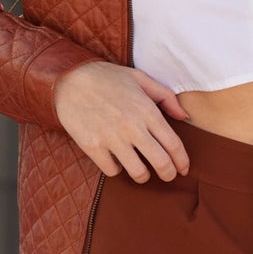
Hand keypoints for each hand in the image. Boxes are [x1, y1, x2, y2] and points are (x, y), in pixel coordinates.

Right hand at [53, 61, 191, 182]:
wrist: (68, 78)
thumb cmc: (106, 77)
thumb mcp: (140, 78)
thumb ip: (166, 96)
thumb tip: (184, 116)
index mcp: (147, 110)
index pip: (174, 144)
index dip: (182, 162)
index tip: (183, 169)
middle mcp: (132, 126)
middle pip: (161, 163)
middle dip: (168, 174)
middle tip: (168, 176)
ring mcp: (112, 138)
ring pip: (138, 172)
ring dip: (143, 175)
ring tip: (141, 170)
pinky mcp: (92, 146)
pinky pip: (112, 170)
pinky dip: (117, 169)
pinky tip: (116, 160)